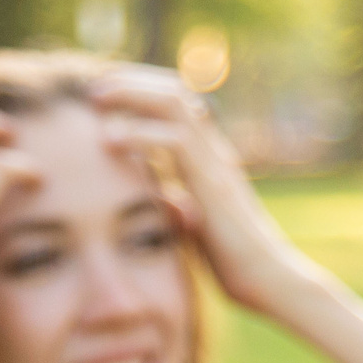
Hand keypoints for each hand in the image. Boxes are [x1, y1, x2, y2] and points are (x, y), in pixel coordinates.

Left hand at [90, 67, 321, 316]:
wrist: (269, 280)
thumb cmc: (232, 261)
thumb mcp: (194, 221)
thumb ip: (176, 200)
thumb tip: (156, 194)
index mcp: (209, 156)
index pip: (176, 102)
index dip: (139, 89)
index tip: (103, 94)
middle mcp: (214, 150)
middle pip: (172, 90)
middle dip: (129, 82)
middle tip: (93, 86)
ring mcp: (216, 161)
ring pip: (173, 103)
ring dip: (130, 94)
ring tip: (95, 98)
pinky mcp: (213, 183)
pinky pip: (176, 141)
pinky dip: (138, 134)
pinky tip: (109, 140)